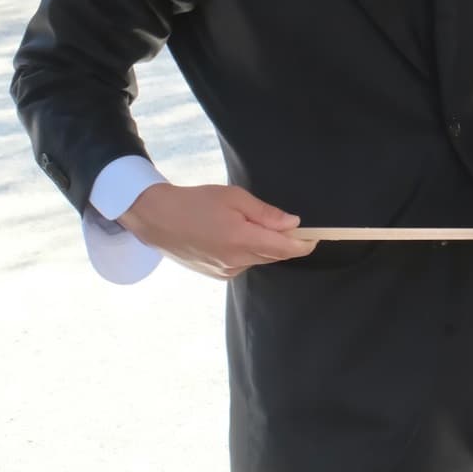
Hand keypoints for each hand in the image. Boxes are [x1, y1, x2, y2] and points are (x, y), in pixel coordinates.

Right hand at [119, 183, 316, 279]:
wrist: (156, 218)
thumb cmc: (196, 202)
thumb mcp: (234, 198)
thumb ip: (266, 214)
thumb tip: (293, 223)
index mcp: (242, 241)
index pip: (286, 248)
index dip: (304, 243)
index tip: (316, 236)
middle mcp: (236, 261)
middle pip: (275, 255)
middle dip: (286, 242)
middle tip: (287, 224)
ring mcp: (226, 271)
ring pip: (259, 259)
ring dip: (264, 246)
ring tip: (247, 224)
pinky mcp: (217, 274)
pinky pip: (244, 263)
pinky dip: (248, 251)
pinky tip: (233, 235)